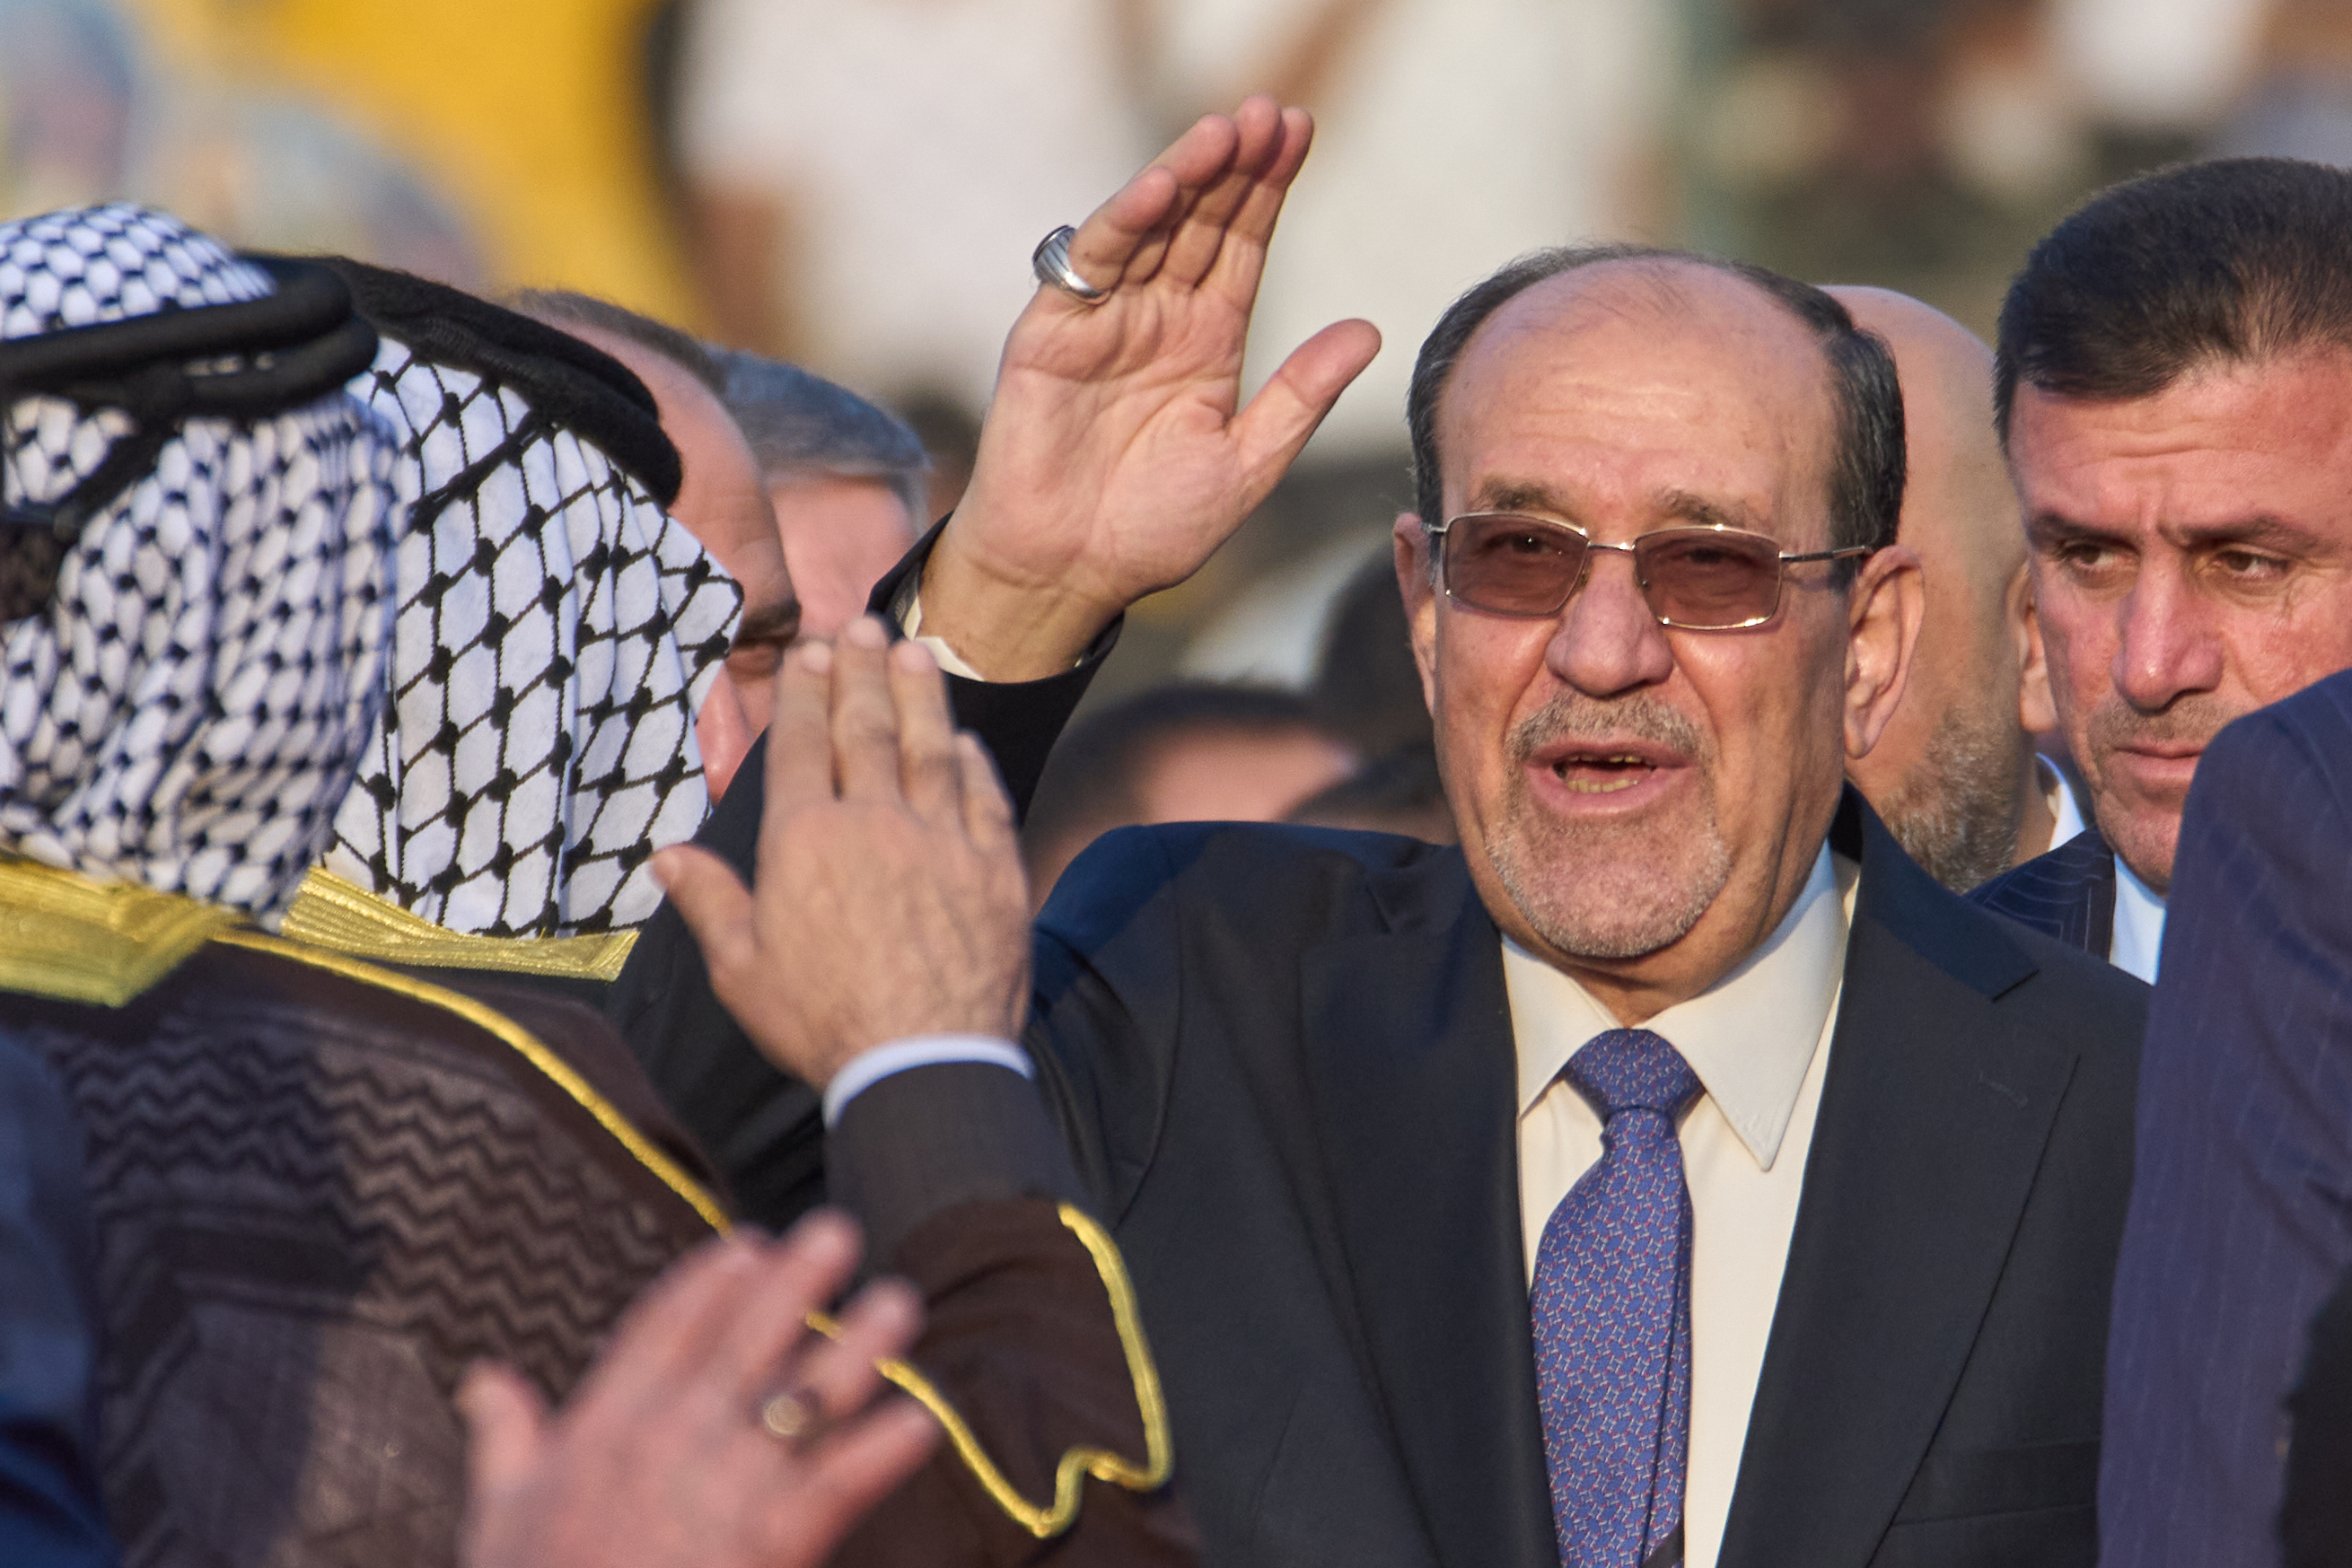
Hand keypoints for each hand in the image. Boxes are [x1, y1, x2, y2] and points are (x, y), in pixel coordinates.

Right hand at [458, 1211, 936, 1567]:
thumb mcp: (496, 1514)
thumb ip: (502, 1437)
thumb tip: (485, 1379)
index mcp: (606, 1427)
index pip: (663, 1327)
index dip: (709, 1279)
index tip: (747, 1243)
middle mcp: (671, 1440)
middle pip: (745, 1338)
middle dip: (796, 1281)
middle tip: (836, 1232)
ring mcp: (725, 1487)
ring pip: (804, 1395)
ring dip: (858, 1346)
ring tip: (896, 1303)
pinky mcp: (773, 1540)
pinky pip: (840, 1482)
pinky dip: (882, 1449)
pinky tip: (920, 1420)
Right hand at [656, 616, 1032, 1086]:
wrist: (924, 1063)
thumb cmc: (823, 1024)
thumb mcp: (743, 971)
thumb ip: (710, 903)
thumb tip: (667, 856)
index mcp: (805, 841)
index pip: (806, 746)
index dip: (811, 692)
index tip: (816, 652)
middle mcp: (875, 824)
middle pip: (868, 729)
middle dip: (864, 670)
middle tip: (866, 624)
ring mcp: (943, 842)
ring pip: (931, 750)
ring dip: (921, 695)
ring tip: (915, 653)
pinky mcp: (996, 871)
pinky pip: (986, 799)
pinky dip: (975, 763)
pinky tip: (966, 741)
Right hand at [924, 96, 1382, 679]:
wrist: (1070, 576)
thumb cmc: (1151, 529)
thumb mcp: (1248, 462)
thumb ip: (1302, 395)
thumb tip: (1370, 330)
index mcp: (1207, 340)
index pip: (1244, 244)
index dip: (1271, 189)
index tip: (1304, 132)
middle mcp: (1157, 316)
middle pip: (1201, 221)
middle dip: (1237, 166)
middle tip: (1275, 112)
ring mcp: (1103, 319)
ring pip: (1149, 228)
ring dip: (1185, 176)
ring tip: (1228, 131)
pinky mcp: (1051, 334)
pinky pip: (1088, 266)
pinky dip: (1122, 223)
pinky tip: (1159, 187)